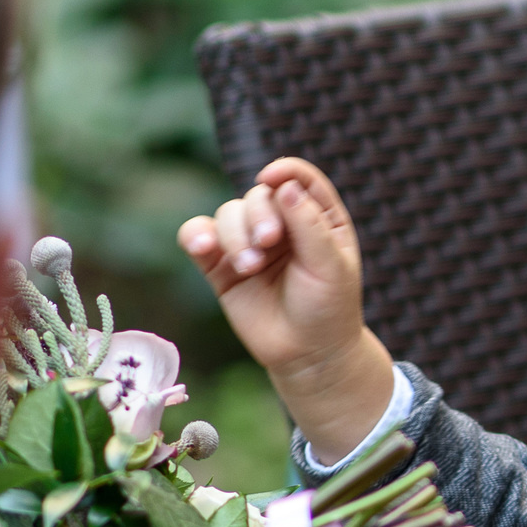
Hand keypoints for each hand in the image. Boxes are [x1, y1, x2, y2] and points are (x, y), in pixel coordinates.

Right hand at [177, 158, 394, 461]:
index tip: (271, 178)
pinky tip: (203, 247)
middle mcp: (282, 223)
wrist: (308, 355)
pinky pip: (198, 236)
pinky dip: (195, 235)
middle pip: (258, 195)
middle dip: (258, 215)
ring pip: (227, 214)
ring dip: (234, 234)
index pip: (298, 179)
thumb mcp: (331, 266)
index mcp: (318, 217)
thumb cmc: (329, 308)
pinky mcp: (221, 265)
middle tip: (268, 243)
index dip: (284, 171)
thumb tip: (284, 185)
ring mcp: (249, 242)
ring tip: (249, 267)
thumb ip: (309, 224)